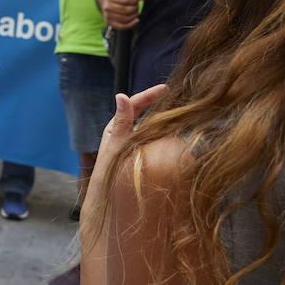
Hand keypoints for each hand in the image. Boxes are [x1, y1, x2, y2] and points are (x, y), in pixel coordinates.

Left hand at [80, 85, 166, 231]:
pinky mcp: (139, 156)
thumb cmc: (108, 171)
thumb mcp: (116, 144)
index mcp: (115, 127)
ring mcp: (131, 144)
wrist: (106, 196)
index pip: (133, 105)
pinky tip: (175, 138)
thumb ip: (122, 122)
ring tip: (178, 114)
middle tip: (175, 97)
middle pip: (143, 114)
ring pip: (149, 127)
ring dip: (162, 120)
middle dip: (157, 104)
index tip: (164, 88)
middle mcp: (123, 133)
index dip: (149, 95)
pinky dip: (163, 137)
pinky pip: (153, 142)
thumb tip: (121, 95)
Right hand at [102, 0, 144, 30]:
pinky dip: (131, 24)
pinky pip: (122, 26)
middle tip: (137, 6)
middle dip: (135, 8)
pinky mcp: (109, 23)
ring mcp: (107, 15)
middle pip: (125, 10)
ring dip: (134, 16)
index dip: (134, 0)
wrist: (110, 2)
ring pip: (124, 19)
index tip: (136, 0)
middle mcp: (106, 6)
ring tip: (136, 12)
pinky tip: (136, 20)